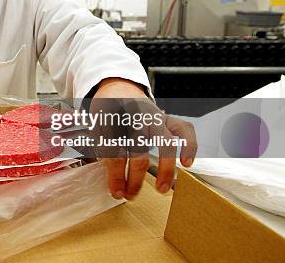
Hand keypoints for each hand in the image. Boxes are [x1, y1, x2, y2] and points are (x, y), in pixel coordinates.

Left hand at [92, 78, 196, 199]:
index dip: (115, 173)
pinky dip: (189, 145)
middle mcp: (136, 113)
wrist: (118, 88)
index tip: (115, 191)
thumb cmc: (107, 113)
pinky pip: (184, 129)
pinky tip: (186, 163)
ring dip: (165, 168)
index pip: (114, 147)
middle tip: (130, 195)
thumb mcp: (95, 127)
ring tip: (161, 188)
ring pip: (166, 141)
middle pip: (138, 148)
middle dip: (135, 177)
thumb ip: (104, 151)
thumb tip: (115, 184)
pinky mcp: (167, 117)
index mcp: (112, 114)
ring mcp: (154, 114)